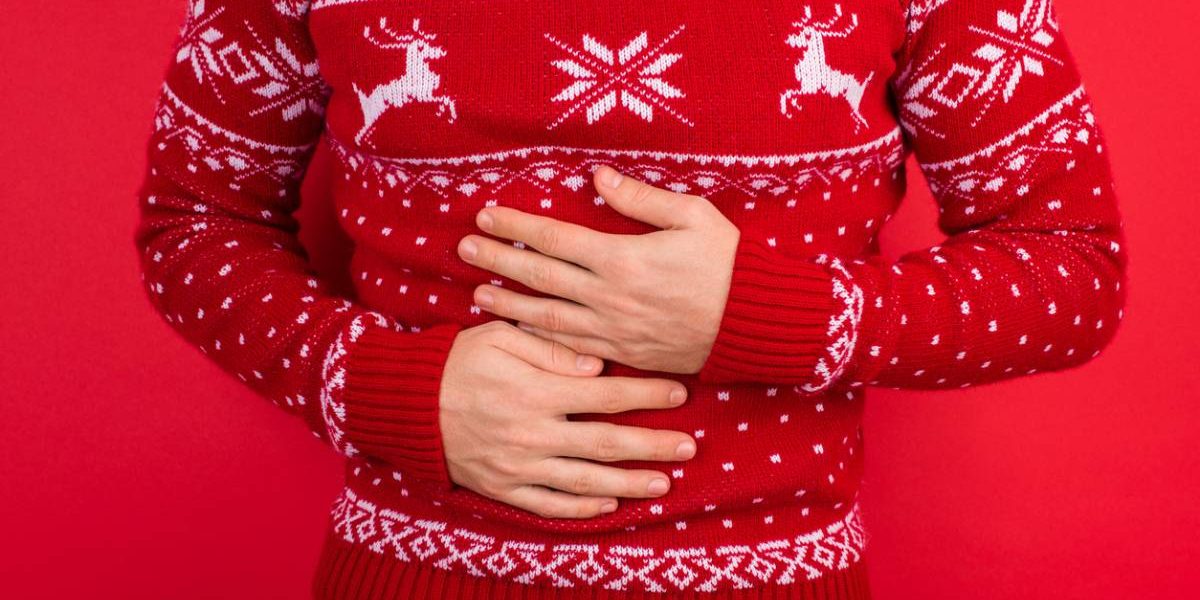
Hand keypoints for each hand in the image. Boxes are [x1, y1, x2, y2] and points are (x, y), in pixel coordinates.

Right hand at [438, 321, 696, 518]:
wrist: (407, 405)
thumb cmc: (457, 362)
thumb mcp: (500, 339)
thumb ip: (551, 349)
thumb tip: (598, 365)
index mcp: (537, 391)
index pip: (606, 394)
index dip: (646, 393)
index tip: (679, 392)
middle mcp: (534, 433)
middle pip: (607, 442)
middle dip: (653, 444)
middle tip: (690, 446)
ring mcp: (520, 466)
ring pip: (587, 480)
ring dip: (630, 482)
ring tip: (664, 482)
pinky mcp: (504, 489)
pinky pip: (551, 505)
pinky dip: (583, 508)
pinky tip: (611, 504)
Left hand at [456, 165, 739, 373]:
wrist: (754, 324)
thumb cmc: (728, 264)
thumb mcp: (692, 216)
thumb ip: (640, 198)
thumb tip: (598, 177)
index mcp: (621, 259)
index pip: (554, 238)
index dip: (516, 226)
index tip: (486, 214)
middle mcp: (608, 297)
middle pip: (540, 277)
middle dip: (498, 261)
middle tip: (464, 248)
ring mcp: (613, 330)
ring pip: (547, 319)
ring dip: (509, 306)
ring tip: (477, 297)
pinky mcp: (624, 353)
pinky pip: (572, 348)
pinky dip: (541, 341)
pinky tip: (520, 334)